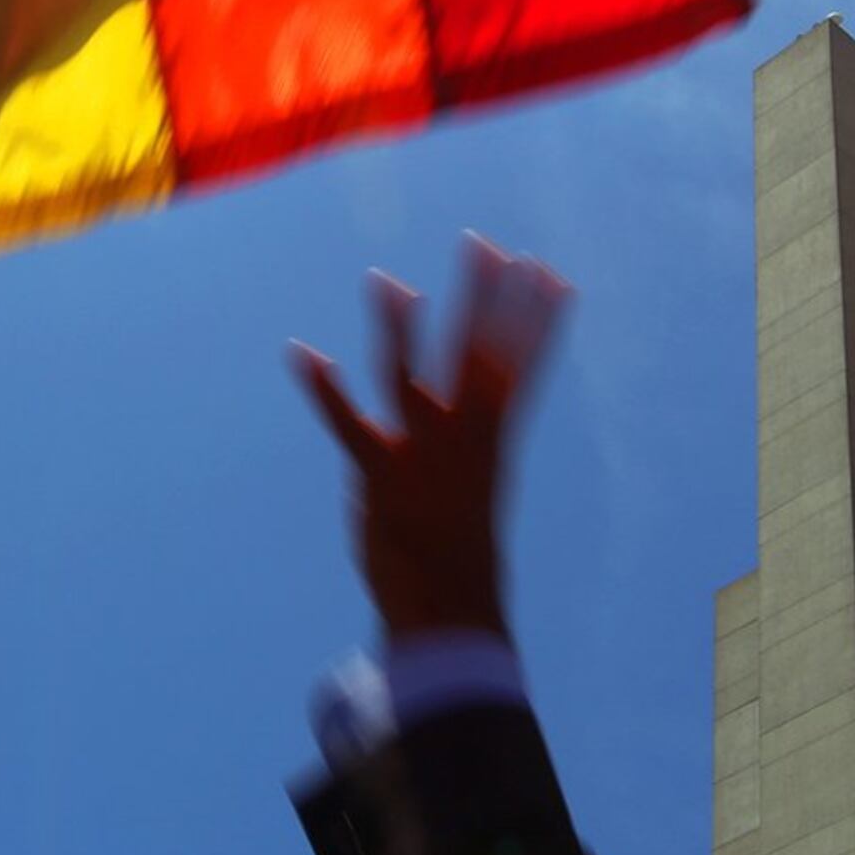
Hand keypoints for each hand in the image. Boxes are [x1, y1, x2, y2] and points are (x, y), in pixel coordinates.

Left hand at [292, 237, 569, 644]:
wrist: (449, 609)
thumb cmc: (461, 546)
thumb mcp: (480, 482)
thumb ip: (474, 435)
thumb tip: (484, 406)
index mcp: (493, 439)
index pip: (521, 366)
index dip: (536, 319)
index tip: (551, 274)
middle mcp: (462, 439)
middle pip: (474, 356)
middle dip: (482, 301)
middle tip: (486, 246)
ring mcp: (421, 455)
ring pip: (408, 378)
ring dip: (397, 329)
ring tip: (383, 281)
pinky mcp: (378, 474)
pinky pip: (349, 425)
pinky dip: (325, 391)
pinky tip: (303, 355)